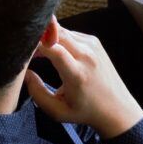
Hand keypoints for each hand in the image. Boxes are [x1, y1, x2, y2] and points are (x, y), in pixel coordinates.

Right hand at [24, 26, 142, 140]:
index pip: (53, 47)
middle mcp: (86, 56)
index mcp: (77, 74)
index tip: (25, 52)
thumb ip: (37, 93)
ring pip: (62, 31)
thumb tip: (26, 73)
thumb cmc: (85, 112)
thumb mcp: (58, 111)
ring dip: (48, 38)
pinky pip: (70, 33)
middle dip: (39, 38)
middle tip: (30, 52)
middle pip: (55, 32)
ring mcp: (92, 46)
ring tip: (41, 55)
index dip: (36, 45)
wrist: (117, 109)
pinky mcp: (94, 41)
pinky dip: (59, 39)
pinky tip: (57, 53)